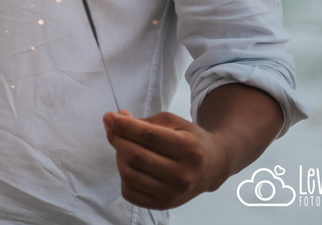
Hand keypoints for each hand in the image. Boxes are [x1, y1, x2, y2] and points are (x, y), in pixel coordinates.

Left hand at [103, 110, 229, 208]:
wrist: (213, 166)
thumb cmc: (189, 140)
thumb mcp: (173, 123)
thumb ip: (143, 121)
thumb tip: (112, 120)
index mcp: (188, 150)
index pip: (148, 136)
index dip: (123, 126)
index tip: (109, 117)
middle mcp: (183, 175)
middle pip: (135, 156)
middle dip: (117, 139)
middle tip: (112, 130)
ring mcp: (173, 194)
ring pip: (129, 174)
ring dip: (118, 157)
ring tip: (124, 148)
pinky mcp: (164, 205)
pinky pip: (129, 193)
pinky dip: (123, 177)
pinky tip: (131, 167)